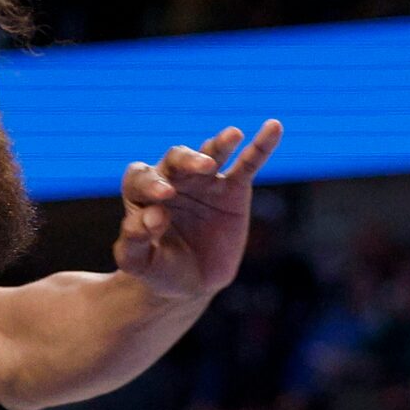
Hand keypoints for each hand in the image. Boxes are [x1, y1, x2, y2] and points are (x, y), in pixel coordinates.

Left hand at [111, 120, 282, 303]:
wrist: (192, 282)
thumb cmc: (159, 268)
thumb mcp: (140, 263)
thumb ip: (135, 241)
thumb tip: (154, 216)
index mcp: (142, 193)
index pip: (141, 178)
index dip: (150, 184)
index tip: (164, 201)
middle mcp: (172, 178)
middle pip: (176, 159)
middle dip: (188, 161)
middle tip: (203, 168)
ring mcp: (205, 181)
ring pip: (210, 153)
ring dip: (221, 144)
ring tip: (233, 135)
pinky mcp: (235, 188)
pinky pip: (248, 163)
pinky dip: (261, 145)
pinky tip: (274, 127)